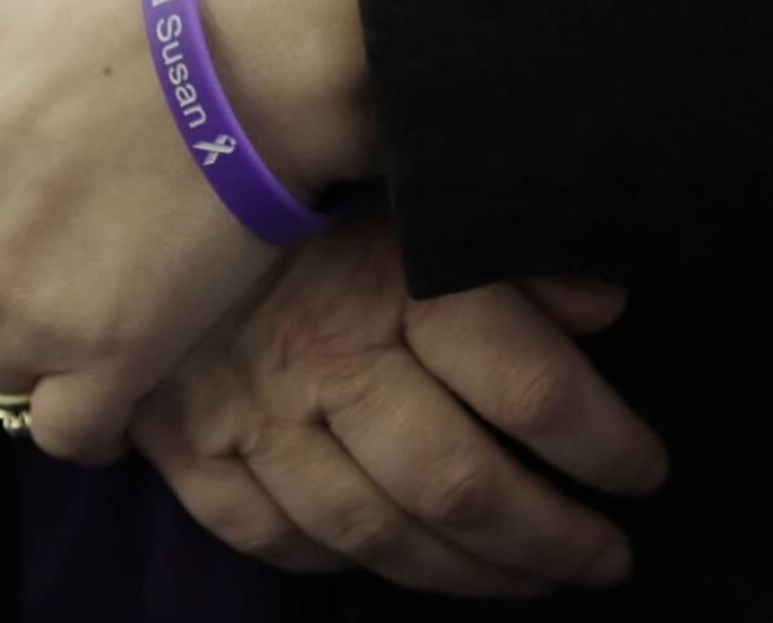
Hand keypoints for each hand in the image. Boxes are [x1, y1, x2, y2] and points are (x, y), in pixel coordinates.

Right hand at [131, 218, 666, 596]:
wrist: (138, 203)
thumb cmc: (287, 201)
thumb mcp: (405, 197)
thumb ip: (505, 255)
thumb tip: (600, 308)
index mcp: (387, 280)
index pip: (529, 388)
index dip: (608, 444)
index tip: (638, 468)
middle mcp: (321, 355)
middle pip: (459, 483)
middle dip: (549, 537)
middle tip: (598, 555)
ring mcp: (248, 414)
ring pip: (374, 532)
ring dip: (464, 575)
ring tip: (523, 579)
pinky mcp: (189, 449)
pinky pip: (273, 538)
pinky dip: (339, 564)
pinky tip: (392, 563)